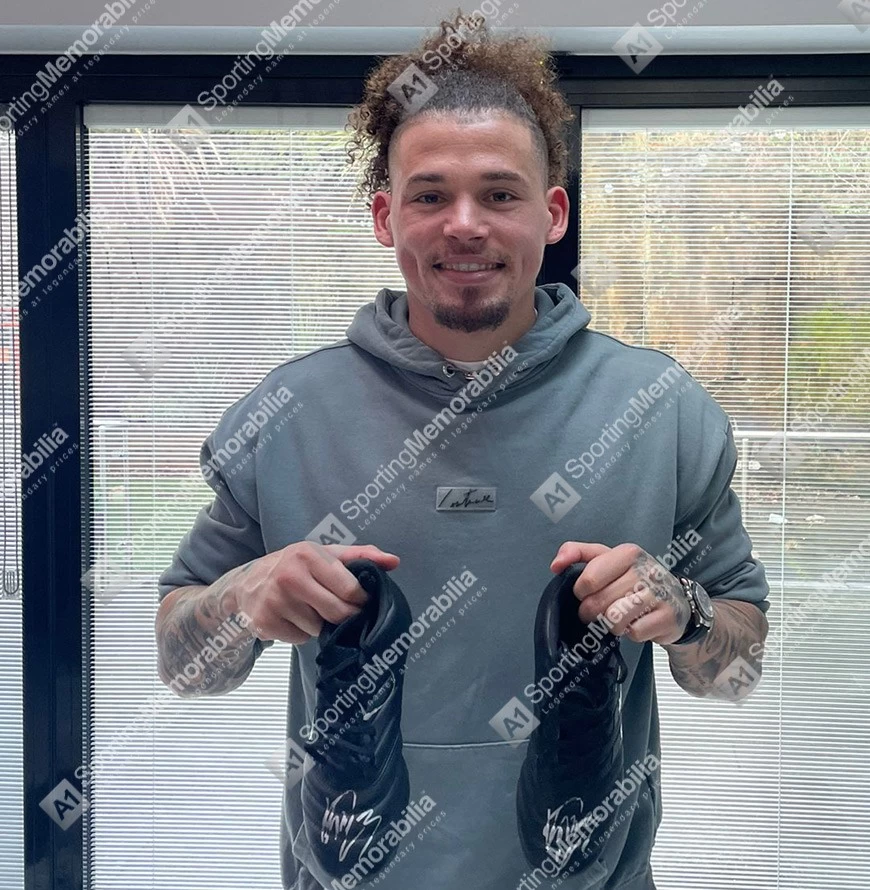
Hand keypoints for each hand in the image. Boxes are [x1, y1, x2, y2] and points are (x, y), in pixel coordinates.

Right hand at [230, 542, 399, 645]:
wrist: (246, 584)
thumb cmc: (295, 566)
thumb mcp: (324, 554)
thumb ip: (361, 556)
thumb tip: (394, 561)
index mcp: (308, 554)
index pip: (350, 588)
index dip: (360, 600)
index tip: (360, 600)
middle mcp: (290, 576)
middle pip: (337, 613)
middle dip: (345, 616)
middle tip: (339, 609)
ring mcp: (275, 601)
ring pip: (319, 628)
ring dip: (320, 624)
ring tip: (308, 608)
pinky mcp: (265, 623)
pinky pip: (300, 638)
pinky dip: (302, 633)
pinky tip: (292, 618)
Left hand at [550, 541, 690, 644]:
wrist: (676, 600)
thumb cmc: (634, 579)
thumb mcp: (606, 558)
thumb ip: (576, 553)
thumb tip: (556, 565)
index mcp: (628, 553)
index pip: (589, 578)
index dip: (581, 591)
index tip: (587, 592)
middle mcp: (646, 570)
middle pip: (599, 603)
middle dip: (593, 612)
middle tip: (600, 610)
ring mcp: (660, 594)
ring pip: (615, 620)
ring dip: (612, 624)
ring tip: (619, 616)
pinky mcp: (669, 617)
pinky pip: (635, 633)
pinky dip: (631, 633)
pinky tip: (638, 623)